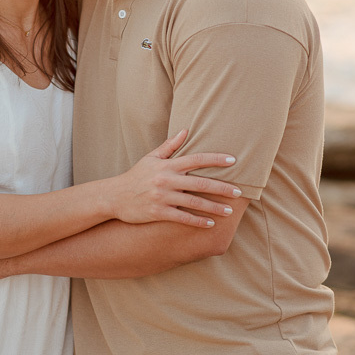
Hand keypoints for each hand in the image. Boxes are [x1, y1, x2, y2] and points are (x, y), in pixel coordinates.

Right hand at [115, 129, 240, 226]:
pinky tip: (210, 224)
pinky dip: (197, 221)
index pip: (196, 159)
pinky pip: (183, 218)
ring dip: (214, 207)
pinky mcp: (159, 212)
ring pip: (194, 202)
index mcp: (167, 165)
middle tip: (239, 192)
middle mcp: (166, 180)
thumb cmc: (135, 176)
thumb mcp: (150, 158)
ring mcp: (162, 197)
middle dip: (222, 188)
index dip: (215, 160)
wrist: (114, 196)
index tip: (233, 161)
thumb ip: (169, 146)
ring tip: (229, 211)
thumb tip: (186, 130)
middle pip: (200, 183)